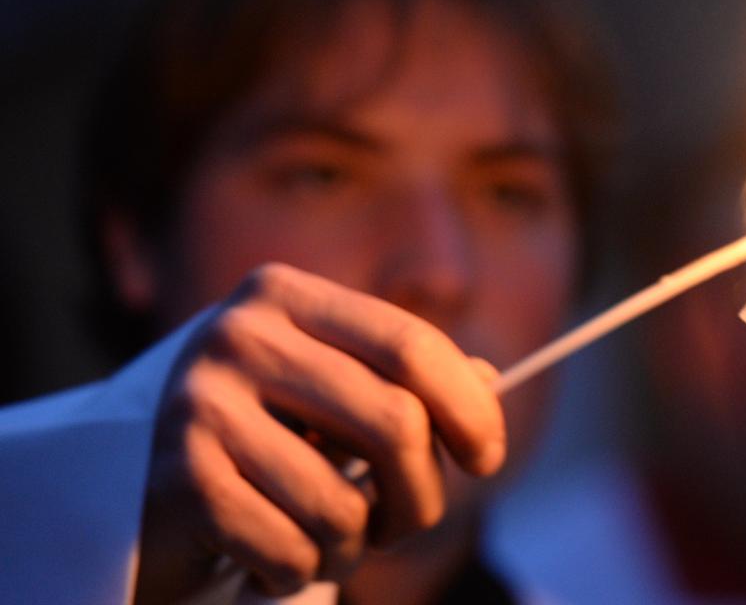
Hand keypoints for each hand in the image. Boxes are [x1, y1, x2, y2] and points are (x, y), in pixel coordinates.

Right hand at [135, 262, 505, 600]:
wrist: (133, 495)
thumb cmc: (263, 441)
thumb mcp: (332, 392)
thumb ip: (405, 382)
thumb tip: (490, 382)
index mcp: (285, 296)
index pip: (411, 345)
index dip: (470, 409)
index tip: (488, 460)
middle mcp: (239, 336)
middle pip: (395, 423)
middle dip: (422, 496)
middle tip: (408, 522)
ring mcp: (200, 406)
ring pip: (344, 506)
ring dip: (353, 547)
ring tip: (326, 540)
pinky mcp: (177, 482)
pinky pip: (290, 550)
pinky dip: (298, 572)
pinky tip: (271, 555)